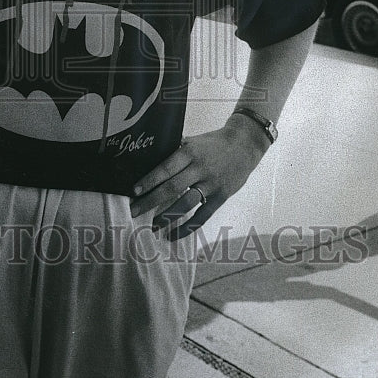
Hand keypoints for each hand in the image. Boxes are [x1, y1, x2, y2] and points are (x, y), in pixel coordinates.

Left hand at [130, 115, 269, 240]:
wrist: (244, 145)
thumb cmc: (212, 143)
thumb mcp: (193, 141)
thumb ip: (174, 152)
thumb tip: (148, 162)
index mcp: (190, 152)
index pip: (166, 168)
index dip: (150, 180)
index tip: (134, 191)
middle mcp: (200, 169)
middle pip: (172, 188)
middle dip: (151, 201)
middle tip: (134, 211)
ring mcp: (212, 184)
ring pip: (186, 203)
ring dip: (167, 216)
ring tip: (152, 226)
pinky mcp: (221, 197)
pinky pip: (203, 216)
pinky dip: (188, 228)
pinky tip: (173, 235)